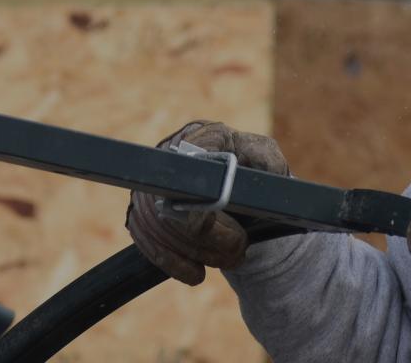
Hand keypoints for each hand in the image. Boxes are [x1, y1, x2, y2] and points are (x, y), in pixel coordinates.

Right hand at [124, 121, 289, 284]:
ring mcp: (152, 185)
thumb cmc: (256, 175)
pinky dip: (173, 263)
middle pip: (175, 204)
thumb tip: (258, 168)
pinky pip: (147, 243)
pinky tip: (196, 273)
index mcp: (202, 136)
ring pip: (161, 228)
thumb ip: (266, 159)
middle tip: (239, 249)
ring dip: (198, 253)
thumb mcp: (267, 161)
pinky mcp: (142, 213)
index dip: (205, 200)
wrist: (242, 198)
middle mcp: (170, 157)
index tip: (224, 223)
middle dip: (209, 237)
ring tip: (229, 259)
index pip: (192, 168)